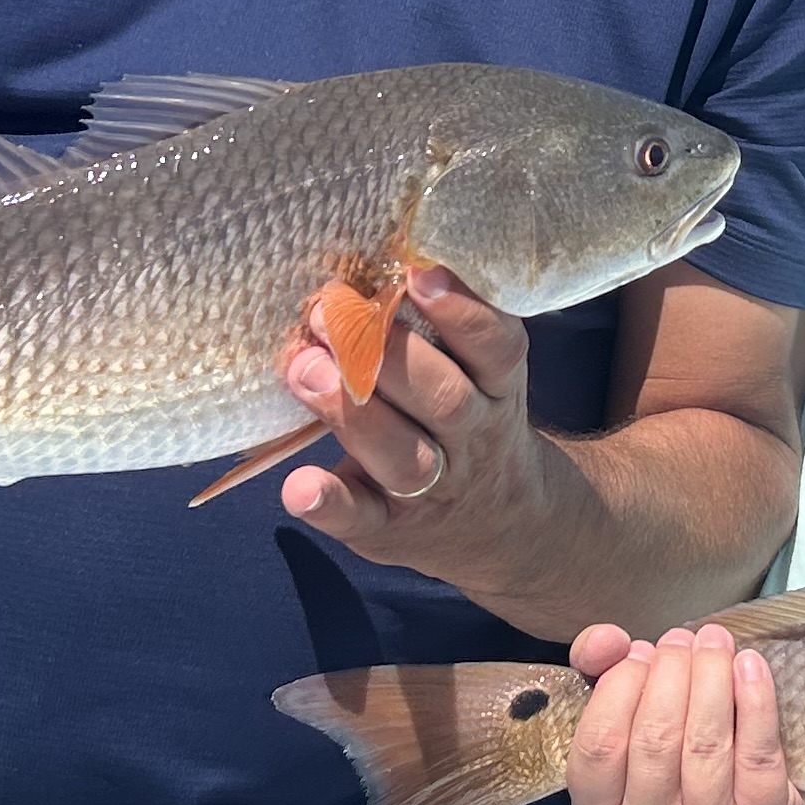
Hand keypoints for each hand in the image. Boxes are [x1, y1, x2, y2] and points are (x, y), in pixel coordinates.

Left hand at [276, 265, 569, 586]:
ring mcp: (435, 489)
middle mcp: (473, 438)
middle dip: (385, 353)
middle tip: (325, 315)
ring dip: (353, 413)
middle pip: (444, 399)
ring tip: (304, 371)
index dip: (462, 312)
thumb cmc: (471, 424)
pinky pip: (363, 520)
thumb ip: (440, 336)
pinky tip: (298, 487)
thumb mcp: (483, 378)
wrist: (506, 526)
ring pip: (405, 457)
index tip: (416, 273)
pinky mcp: (391, 530)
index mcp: (498, 389)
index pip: (496, 348)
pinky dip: (329, 503)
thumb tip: (362, 276)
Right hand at [562, 622, 804, 804]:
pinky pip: (757, 760)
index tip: (640, 650)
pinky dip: (756, 704)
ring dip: (711, 679)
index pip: (599, 745)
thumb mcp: (626, 718)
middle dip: (671, 673)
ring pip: (705, 747)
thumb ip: (601, 671)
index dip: (620, 687)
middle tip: (684, 639)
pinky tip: (750, 667)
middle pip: (655, 741)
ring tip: (715, 642)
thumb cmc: (673, 758)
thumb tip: (607, 641)